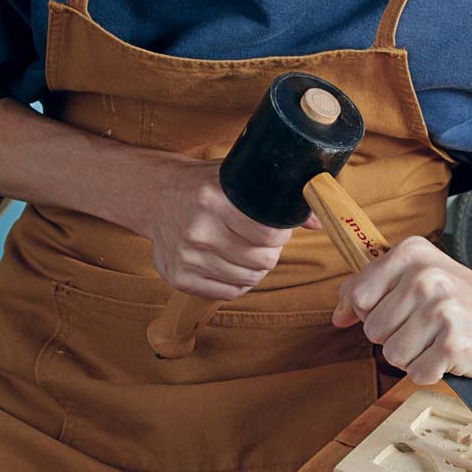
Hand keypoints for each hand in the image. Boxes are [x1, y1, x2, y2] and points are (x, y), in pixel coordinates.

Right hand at [143, 159, 319, 299]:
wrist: (153, 197)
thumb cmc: (203, 187)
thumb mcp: (235, 178)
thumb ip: (276, 196)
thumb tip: (318, 219)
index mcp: (213, 199)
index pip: (267, 233)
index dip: (281, 234)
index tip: (279, 228)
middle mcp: (197, 229)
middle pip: (262, 261)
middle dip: (271, 252)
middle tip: (265, 242)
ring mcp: (186, 256)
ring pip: (248, 280)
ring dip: (256, 269)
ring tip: (248, 252)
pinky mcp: (177, 277)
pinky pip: (228, 293)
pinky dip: (238, 283)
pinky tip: (232, 265)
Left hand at [332, 236, 471, 383]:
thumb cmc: (464, 299)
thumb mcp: (419, 276)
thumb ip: (372, 290)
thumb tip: (338, 316)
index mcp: (412, 255)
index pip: (358, 295)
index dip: (371, 312)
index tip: (397, 311)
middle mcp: (426, 278)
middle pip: (373, 330)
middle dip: (396, 336)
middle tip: (427, 326)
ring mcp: (441, 311)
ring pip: (392, 356)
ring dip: (414, 357)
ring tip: (438, 340)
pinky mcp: (454, 344)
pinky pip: (417, 374)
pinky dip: (432, 372)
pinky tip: (451, 354)